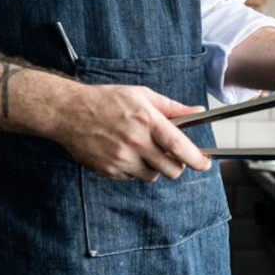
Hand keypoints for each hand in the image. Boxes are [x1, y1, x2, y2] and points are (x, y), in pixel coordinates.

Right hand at [52, 84, 211, 181]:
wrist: (69, 112)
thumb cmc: (107, 101)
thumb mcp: (142, 95)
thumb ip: (173, 107)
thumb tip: (198, 111)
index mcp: (146, 120)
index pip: (178, 146)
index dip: (196, 158)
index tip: (206, 163)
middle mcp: (134, 141)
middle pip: (170, 168)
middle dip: (177, 165)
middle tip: (173, 156)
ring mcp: (120, 158)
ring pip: (153, 176)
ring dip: (155, 168)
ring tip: (144, 150)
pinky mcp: (108, 170)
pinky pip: (132, 178)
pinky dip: (135, 170)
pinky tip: (126, 153)